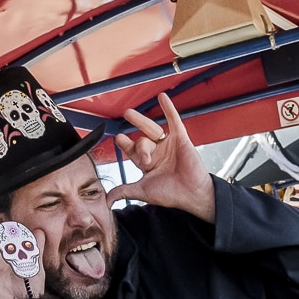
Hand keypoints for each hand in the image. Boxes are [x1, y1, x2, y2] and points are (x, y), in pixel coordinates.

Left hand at [109, 93, 216, 223]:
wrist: (192, 194)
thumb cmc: (170, 194)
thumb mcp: (142, 191)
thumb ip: (124, 192)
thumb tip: (106, 201)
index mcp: (148, 164)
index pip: (133, 151)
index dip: (125, 145)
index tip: (118, 138)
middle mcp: (158, 153)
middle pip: (141, 141)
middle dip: (135, 143)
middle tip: (122, 134)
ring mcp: (169, 145)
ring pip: (152, 129)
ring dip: (140, 121)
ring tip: (128, 113)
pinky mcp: (181, 139)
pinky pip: (174, 120)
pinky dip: (169, 109)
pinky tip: (162, 97)